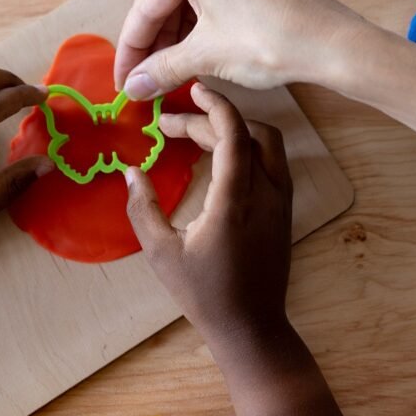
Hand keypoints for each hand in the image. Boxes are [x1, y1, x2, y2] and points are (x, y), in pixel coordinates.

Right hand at [115, 0, 370, 99]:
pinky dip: (201, 22)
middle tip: (147, 77)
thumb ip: (162, 68)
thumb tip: (135, 86)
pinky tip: (199, 52)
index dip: (132, 50)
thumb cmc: (269, 41)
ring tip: (173, 71)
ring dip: (177, 33)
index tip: (124, 82)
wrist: (332, 43)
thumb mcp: (206, 56)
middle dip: (154, 38)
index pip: (145, 6)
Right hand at [124, 83, 292, 341]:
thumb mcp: (162, 253)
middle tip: (171, 125)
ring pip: (267, 143)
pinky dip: (247, 146)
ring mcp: (281, 200)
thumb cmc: (203, 293)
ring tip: (196, 133)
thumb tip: (130, 171)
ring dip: (234, 128)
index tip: (192, 89)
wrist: (252, 325)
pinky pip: (271, 161)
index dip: (215, 105)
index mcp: (236, 201)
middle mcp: (266, 193)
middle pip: (247, 133)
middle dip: (210, 119)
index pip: (234, 134)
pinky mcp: (285, 208)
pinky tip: (219, 155)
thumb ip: (143, 208)